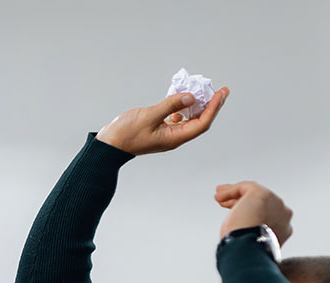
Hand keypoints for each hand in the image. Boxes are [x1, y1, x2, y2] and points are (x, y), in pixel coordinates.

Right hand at [95, 87, 228, 155]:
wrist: (108, 146)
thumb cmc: (125, 134)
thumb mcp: (149, 116)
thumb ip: (170, 105)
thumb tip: (191, 97)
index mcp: (174, 138)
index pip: (201, 123)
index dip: (213, 108)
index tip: (221, 93)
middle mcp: (173, 137)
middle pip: (199, 121)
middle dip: (211, 106)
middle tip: (220, 90)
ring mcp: (166, 134)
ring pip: (188, 119)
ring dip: (197, 105)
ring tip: (203, 90)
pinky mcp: (159, 129)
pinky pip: (176, 117)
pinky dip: (182, 106)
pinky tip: (182, 96)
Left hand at [215, 182, 292, 244]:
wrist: (250, 247)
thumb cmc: (247, 250)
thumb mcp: (252, 242)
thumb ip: (251, 234)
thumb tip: (237, 233)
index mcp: (283, 228)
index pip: (265, 216)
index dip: (249, 215)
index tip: (235, 216)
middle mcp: (282, 214)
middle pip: (260, 204)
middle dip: (241, 202)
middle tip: (225, 203)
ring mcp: (274, 202)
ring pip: (252, 194)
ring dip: (234, 194)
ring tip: (219, 197)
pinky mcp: (262, 194)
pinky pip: (244, 188)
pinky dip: (230, 191)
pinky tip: (219, 196)